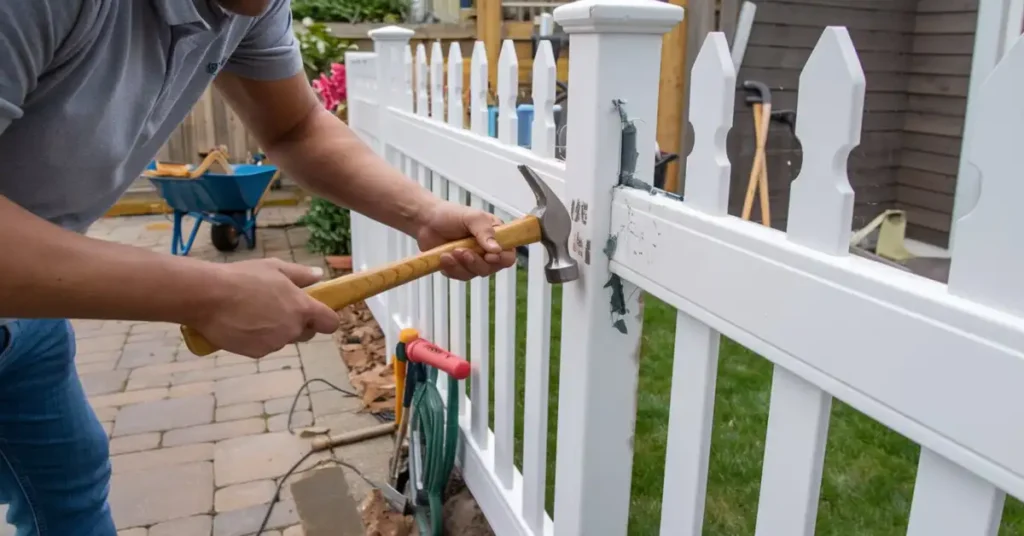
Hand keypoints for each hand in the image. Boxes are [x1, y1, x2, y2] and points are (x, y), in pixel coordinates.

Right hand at [188, 259, 339, 357]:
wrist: (208, 297)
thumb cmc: (243, 277)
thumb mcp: (275, 268)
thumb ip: (301, 274)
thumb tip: (319, 276)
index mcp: (302, 308)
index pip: (330, 323)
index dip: (325, 318)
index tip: (316, 312)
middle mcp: (292, 329)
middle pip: (306, 333)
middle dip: (298, 323)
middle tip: (278, 307)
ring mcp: (275, 343)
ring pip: (283, 339)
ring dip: (276, 330)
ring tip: (253, 312)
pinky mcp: (256, 353)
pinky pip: (264, 346)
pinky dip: (258, 338)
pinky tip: (242, 324)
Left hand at [416, 200, 516, 280]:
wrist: (425, 221)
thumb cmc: (450, 214)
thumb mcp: (471, 217)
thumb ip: (485, 231)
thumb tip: (497, 249)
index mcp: (496, 236)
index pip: (509, 254)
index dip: (501, 259)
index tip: (488, 255)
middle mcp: (487, 250)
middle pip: (492, 268)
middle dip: (476, 262)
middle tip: (462, 251)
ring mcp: (473, 260)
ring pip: (475, 274)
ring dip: (461, 265)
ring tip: (449, 252)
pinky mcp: (458, 268)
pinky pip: (460, 276)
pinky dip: (451, 268)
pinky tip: (443, 256)